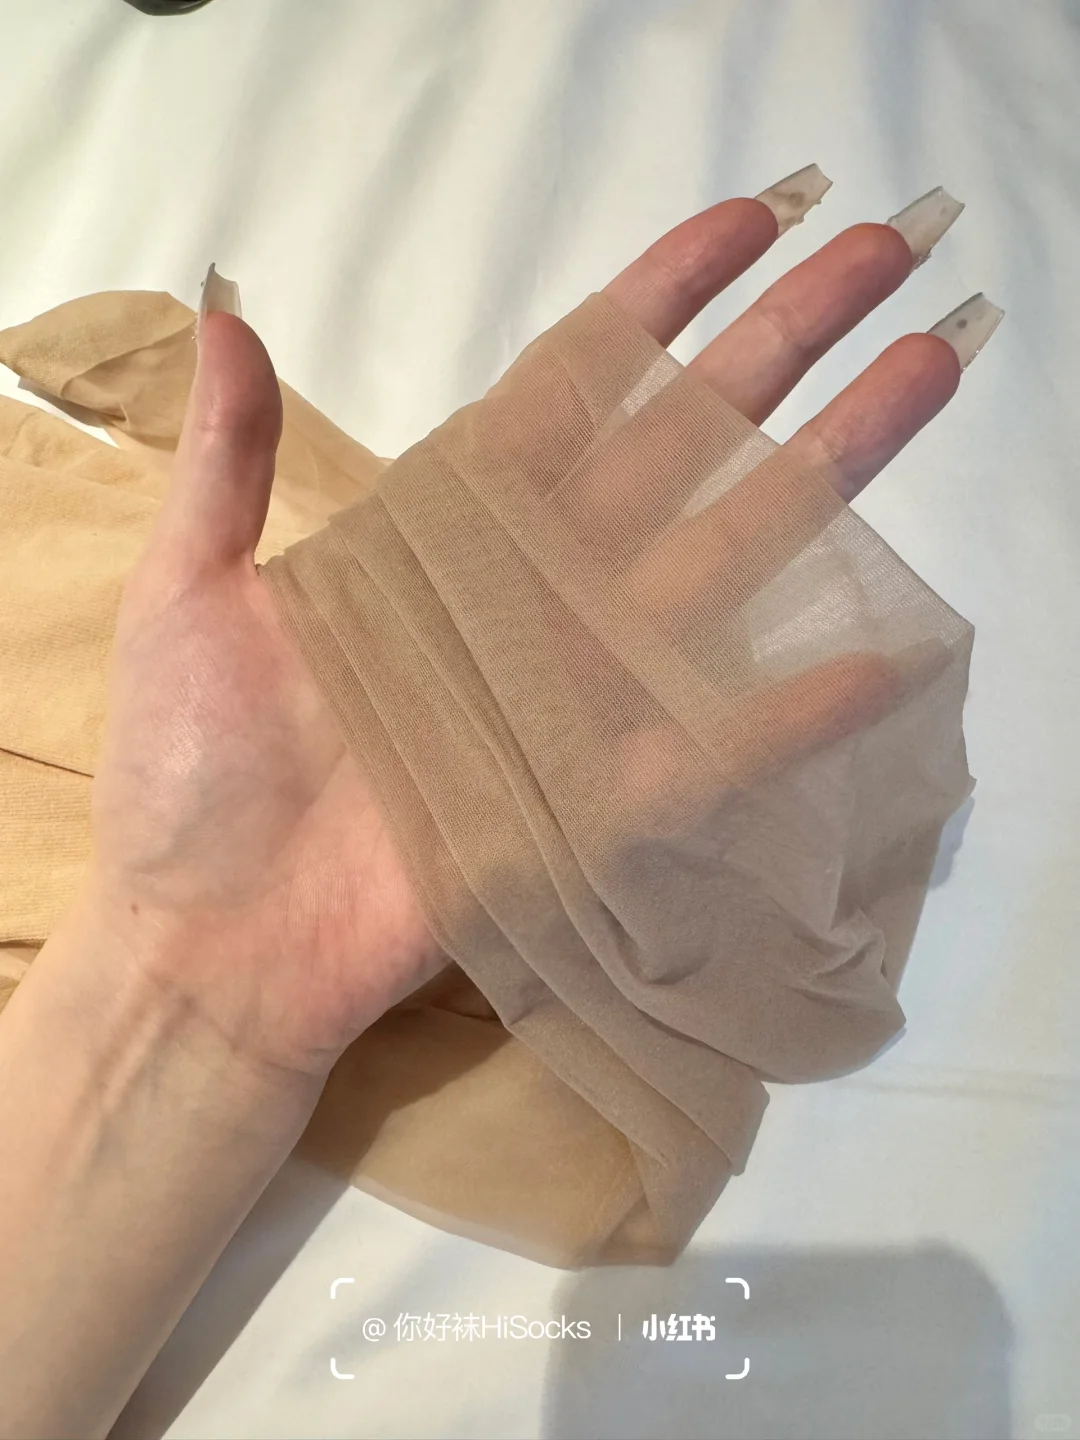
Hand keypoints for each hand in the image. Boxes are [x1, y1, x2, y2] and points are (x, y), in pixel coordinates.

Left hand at [86, 183, 974, 1081]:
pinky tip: (881, 656)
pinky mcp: (590, 798)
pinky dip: (788, 713)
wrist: (212, 936)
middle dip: (779, 352)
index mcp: (444, 534)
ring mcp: (573, 691)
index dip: (658, 308)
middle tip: (880, 258)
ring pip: (719, 564)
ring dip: (823, 476)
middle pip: (678, 451)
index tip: (746, 228)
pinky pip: (707, 749)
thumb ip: (230, 465)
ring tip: (923, 382)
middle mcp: (530, 594)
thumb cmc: (193, 767)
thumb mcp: (194, 594)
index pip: (574, 393)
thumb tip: (226, 319)